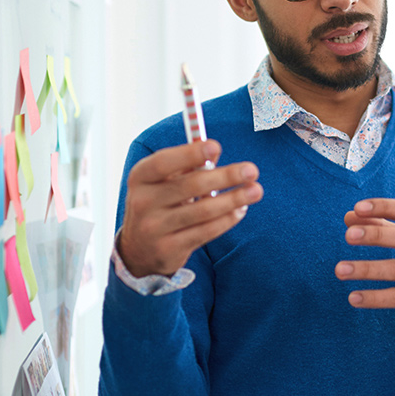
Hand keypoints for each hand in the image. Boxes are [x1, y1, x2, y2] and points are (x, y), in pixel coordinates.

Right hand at [115, 140, 261, 277]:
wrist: (139, 249)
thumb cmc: (159, 203)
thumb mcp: (163, 182)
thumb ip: (187, 166)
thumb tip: (215, 152)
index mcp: (140, 178)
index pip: (163, 162)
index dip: (190, 154)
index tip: (217, 146)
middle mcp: (142, 202)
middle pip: (190, 186)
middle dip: (225, 176)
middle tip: (252, 170)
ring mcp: (154, 228)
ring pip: (202, 211)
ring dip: (233, 199)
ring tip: (255, 190)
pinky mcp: (169, 249)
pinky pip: (205, 232)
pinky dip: (226, 219)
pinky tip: (240, 210)